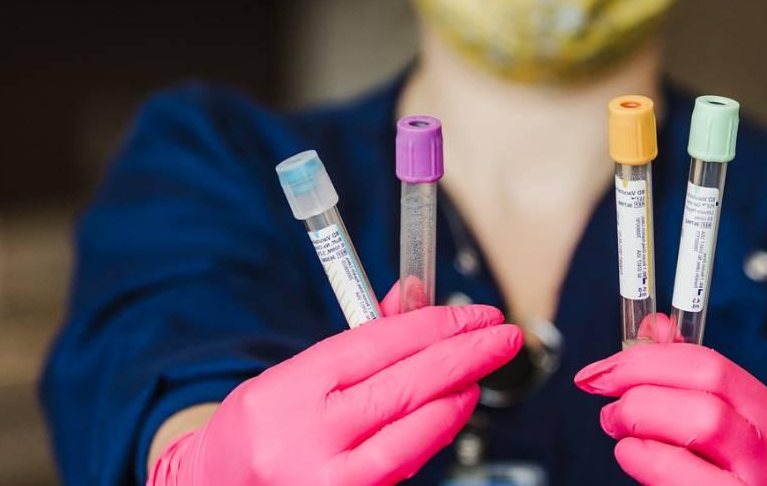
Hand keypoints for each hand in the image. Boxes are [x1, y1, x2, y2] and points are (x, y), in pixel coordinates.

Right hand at [148, 283, 521, 485]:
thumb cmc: (261, 429)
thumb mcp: (294, 375)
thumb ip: (357, 342)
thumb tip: (413, 298)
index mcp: (289, 388)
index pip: (377, 345)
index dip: (436, 325)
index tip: (477, 315)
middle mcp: (303, 435)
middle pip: (402, 387)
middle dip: (464, 357)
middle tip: (505, 337)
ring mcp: (322, 480)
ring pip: (409, 435)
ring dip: (455, 400)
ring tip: (480, 375)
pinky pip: (399, 468)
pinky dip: (430, 438)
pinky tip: (450, 414)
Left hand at [575, 342, 766, 485]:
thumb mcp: (736, 439)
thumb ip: (693, 386)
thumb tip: (653, 330)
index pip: (711, 364)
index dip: (647, 356)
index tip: (604, 366)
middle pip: (708, 386)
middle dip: (640, 379)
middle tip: (603, 393)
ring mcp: (762, 483)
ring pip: (705, 424)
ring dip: (642, 416)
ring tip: (617, 426)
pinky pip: (689, 477)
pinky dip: (649, 460)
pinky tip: (632, 456)